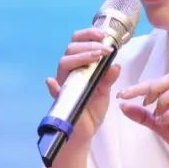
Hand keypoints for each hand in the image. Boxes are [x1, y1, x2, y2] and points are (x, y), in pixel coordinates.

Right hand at [45, 27, 121, 152]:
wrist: (84, 133)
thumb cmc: (92, 110)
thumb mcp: (105, 93)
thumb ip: (109, 79)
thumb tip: (116, 65)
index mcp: (80, 66)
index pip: (79, 43)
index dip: (89, 35)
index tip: (104, 35)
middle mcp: (69, 72)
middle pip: (71, 49)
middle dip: (88, 45)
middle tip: (104, 50)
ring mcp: (63, 85)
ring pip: (64, 63)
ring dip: (80, 57)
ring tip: (95, 57)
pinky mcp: (60, 100)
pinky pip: (53, 90)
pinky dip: (52, 86)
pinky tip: (53, 83)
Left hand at [116, 72, 168, 167]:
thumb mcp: (159, 126)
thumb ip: (143, 116)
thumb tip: (123, 106)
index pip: (158, 83)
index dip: (139, 86)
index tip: (122, 95)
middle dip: (153, 86)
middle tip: (143, 101)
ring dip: (163, 99)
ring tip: (156, 114)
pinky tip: (162, 123)